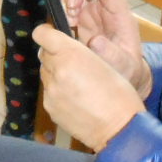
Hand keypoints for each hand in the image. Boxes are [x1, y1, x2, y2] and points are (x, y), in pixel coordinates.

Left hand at [33, 23, 145, 149]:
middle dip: (56, 56)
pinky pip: (49, 92)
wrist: (120, 128)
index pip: (42, 35)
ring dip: (57, 74)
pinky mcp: (50, 107)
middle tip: (75, 65)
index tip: (51, 35)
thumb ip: (77, 52)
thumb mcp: (102, 61)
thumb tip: (60, 48)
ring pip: (46, 74)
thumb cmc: (118, 95)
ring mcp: (51, 91)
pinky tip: (76, 99)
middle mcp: (56, 71)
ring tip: (78, 85)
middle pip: (44, 55)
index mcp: (70, 54)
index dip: (46, 33)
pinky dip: (58, 92)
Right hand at [61, 0, 150, 97]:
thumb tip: (96, 41)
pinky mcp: (84, 17)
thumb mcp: (124, 66)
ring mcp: (96, 11)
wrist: (123, 74)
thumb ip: (112, 55)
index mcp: (121, 15)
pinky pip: (71, 2)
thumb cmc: (127, 69)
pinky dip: (64, 9)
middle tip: (70, 10)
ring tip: (69, 22)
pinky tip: (67, 26)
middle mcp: (109, 8)